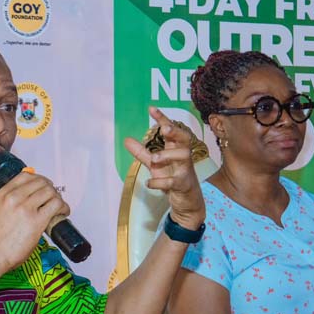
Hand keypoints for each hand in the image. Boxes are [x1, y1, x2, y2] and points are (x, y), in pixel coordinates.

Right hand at [0, 171, 68, 272]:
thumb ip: (7, 202)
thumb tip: (21, 199)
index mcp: (4, 194)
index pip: (26, 176)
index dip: (39, 179)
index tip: (44, 186)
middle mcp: (15, 197)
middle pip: (41, 183)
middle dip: (50, 189)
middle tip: (53, 198)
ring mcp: (26, 208)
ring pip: (50, 192)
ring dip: (58, 199)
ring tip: (59, 207)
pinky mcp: (37, 221)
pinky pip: (56, 206)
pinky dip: (63, 208)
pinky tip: (62, 213)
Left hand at [123, 107, 204, 228]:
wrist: (186, 204)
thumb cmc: (172, 180)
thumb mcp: (155, 166)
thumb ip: (142, 152)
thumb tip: (126, 139)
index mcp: (175, 149)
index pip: (171, 130)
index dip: (163, 119)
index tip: (151, 109)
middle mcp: (182, 157)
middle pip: (184, 138)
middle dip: (175, 132)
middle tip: (164, 129)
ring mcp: (185, 171)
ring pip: (183, 156)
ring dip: (168, 155)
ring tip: (154, 159)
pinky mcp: (184, 186)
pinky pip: (174, 181)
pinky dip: (161, 182)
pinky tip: (149, 183)